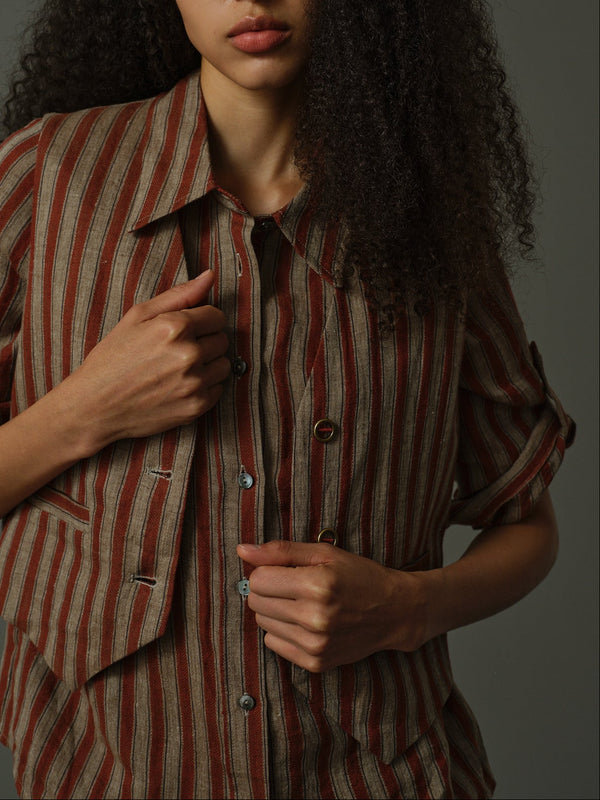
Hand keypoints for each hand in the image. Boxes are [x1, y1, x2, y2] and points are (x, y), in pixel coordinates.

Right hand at [61, 270, 229, 451]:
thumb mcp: (138, 316)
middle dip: (205, 342)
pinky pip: (219, 389)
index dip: (203, 321)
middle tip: (178, 350)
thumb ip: (179, 295)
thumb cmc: (113, 358)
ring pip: (225, 365)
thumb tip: (210, 276)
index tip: (187, 330)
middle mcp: (188, 354)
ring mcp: (194, 383)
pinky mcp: (196, 406)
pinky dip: (205, 387)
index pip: (217, 316)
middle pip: (222, 340)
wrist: (96, 406)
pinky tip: (181, 385)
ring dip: (209, 364)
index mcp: (174, 327)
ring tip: (181, 368)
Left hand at [237, 541, 429, 672]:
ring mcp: (315, 644)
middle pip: (256, 602)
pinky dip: (283, 631)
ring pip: (262, 624)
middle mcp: (314, 618)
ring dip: (275, 611)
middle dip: (269, 590)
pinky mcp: (315, 663)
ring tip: (302, 603)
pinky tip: (305, 622)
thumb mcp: (323, 553)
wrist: (394, 611)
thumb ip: (280, 551)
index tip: (283, 570)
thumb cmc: (358, 575)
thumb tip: (241, 550)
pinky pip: (274, 645)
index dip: (266, 571)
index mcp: (316, 585)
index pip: (257, 579)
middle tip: (293, 585)